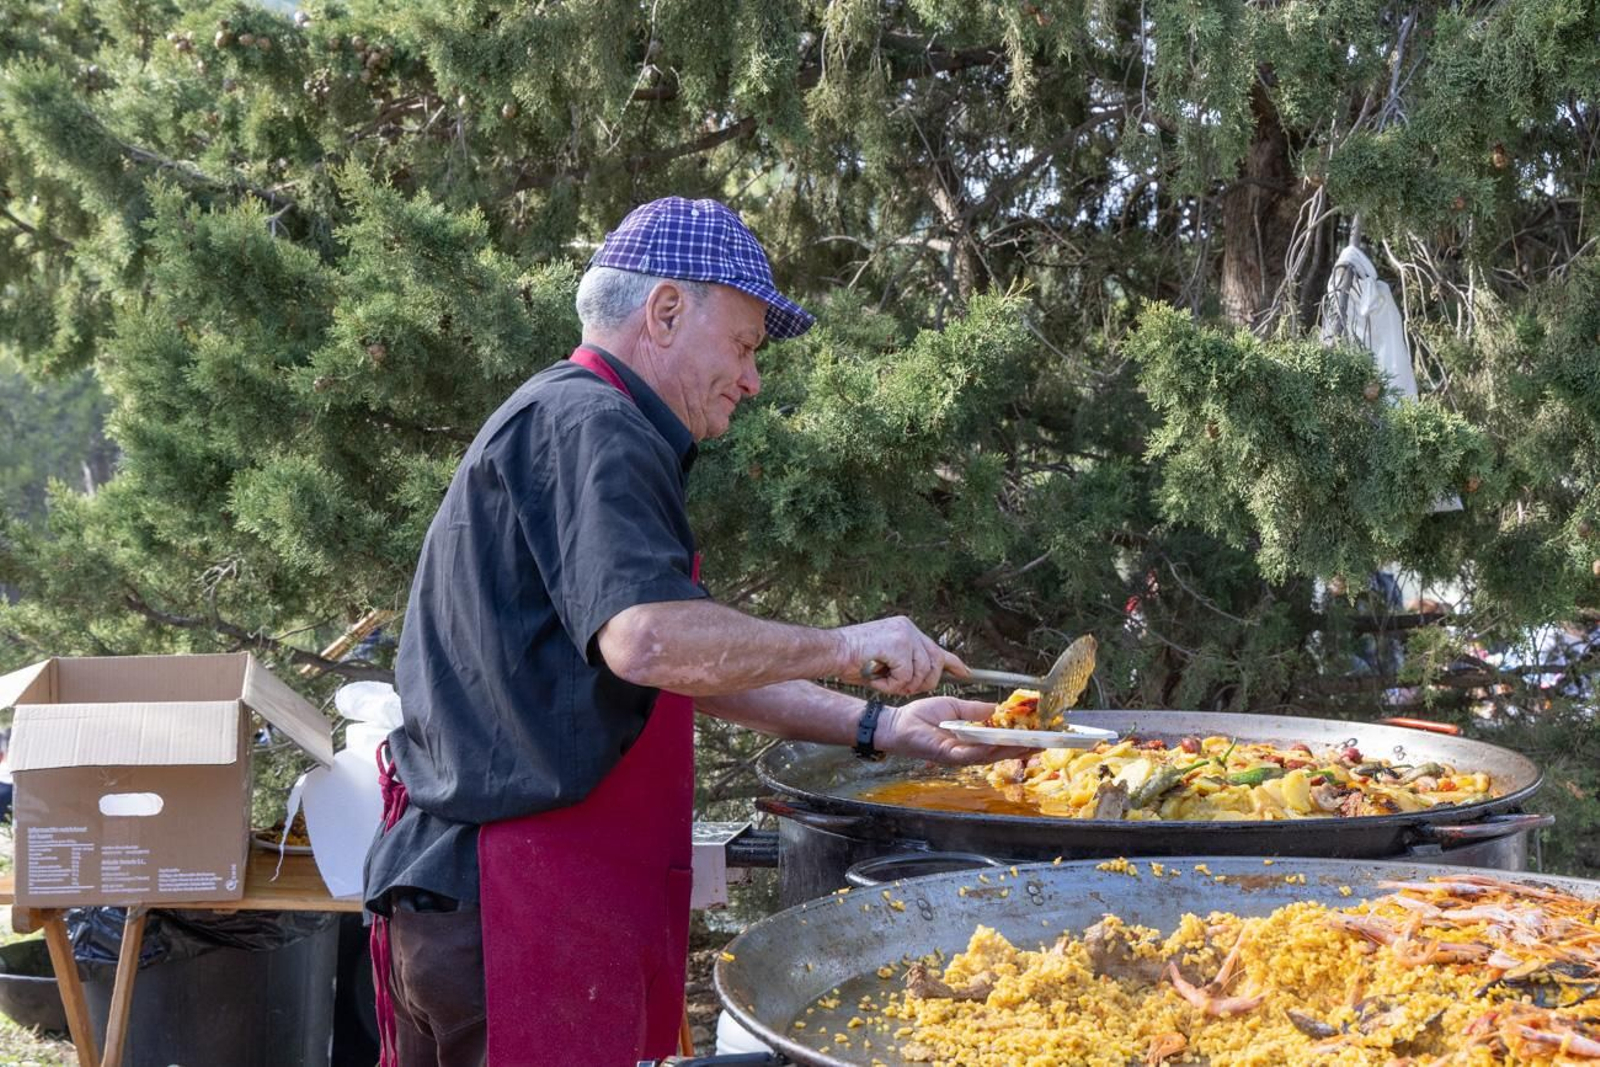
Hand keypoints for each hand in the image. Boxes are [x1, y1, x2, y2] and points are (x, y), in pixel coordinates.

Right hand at [834, 616, 968, 695]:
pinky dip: (891, 685)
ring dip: (901, 685)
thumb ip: (905, 664)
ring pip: (920, 673)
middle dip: (920, 683)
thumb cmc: (851, 659)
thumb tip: (923, 678)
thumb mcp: (885, 660)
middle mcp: (909, 629)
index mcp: (906, 630)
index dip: (953, 663)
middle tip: (897, 686)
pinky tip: (876, 677)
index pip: (936, 648)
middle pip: (933, 665)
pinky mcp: (899, 645)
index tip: (966, 673)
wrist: (831, 651)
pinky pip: (906, 676)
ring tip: (881, 679)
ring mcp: (905, 635)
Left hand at [874, 696, 1035, 765]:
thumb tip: (998, 709)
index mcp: (971, 741)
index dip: (1019, 740)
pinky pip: (973, 753)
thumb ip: (976, 711)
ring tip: (1031, 744)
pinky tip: (1003, 744)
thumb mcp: (955, 709)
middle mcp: (968, 753)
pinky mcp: (949, 755)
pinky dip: (988, 749)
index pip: (999, 743)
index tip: (1039, 734)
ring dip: (1011, 750)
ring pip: (991, 755)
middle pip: (1001, 753)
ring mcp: (959, 756)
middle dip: (1023, 748)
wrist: (898, 724)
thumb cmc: (922, 716)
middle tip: (1044, 743)